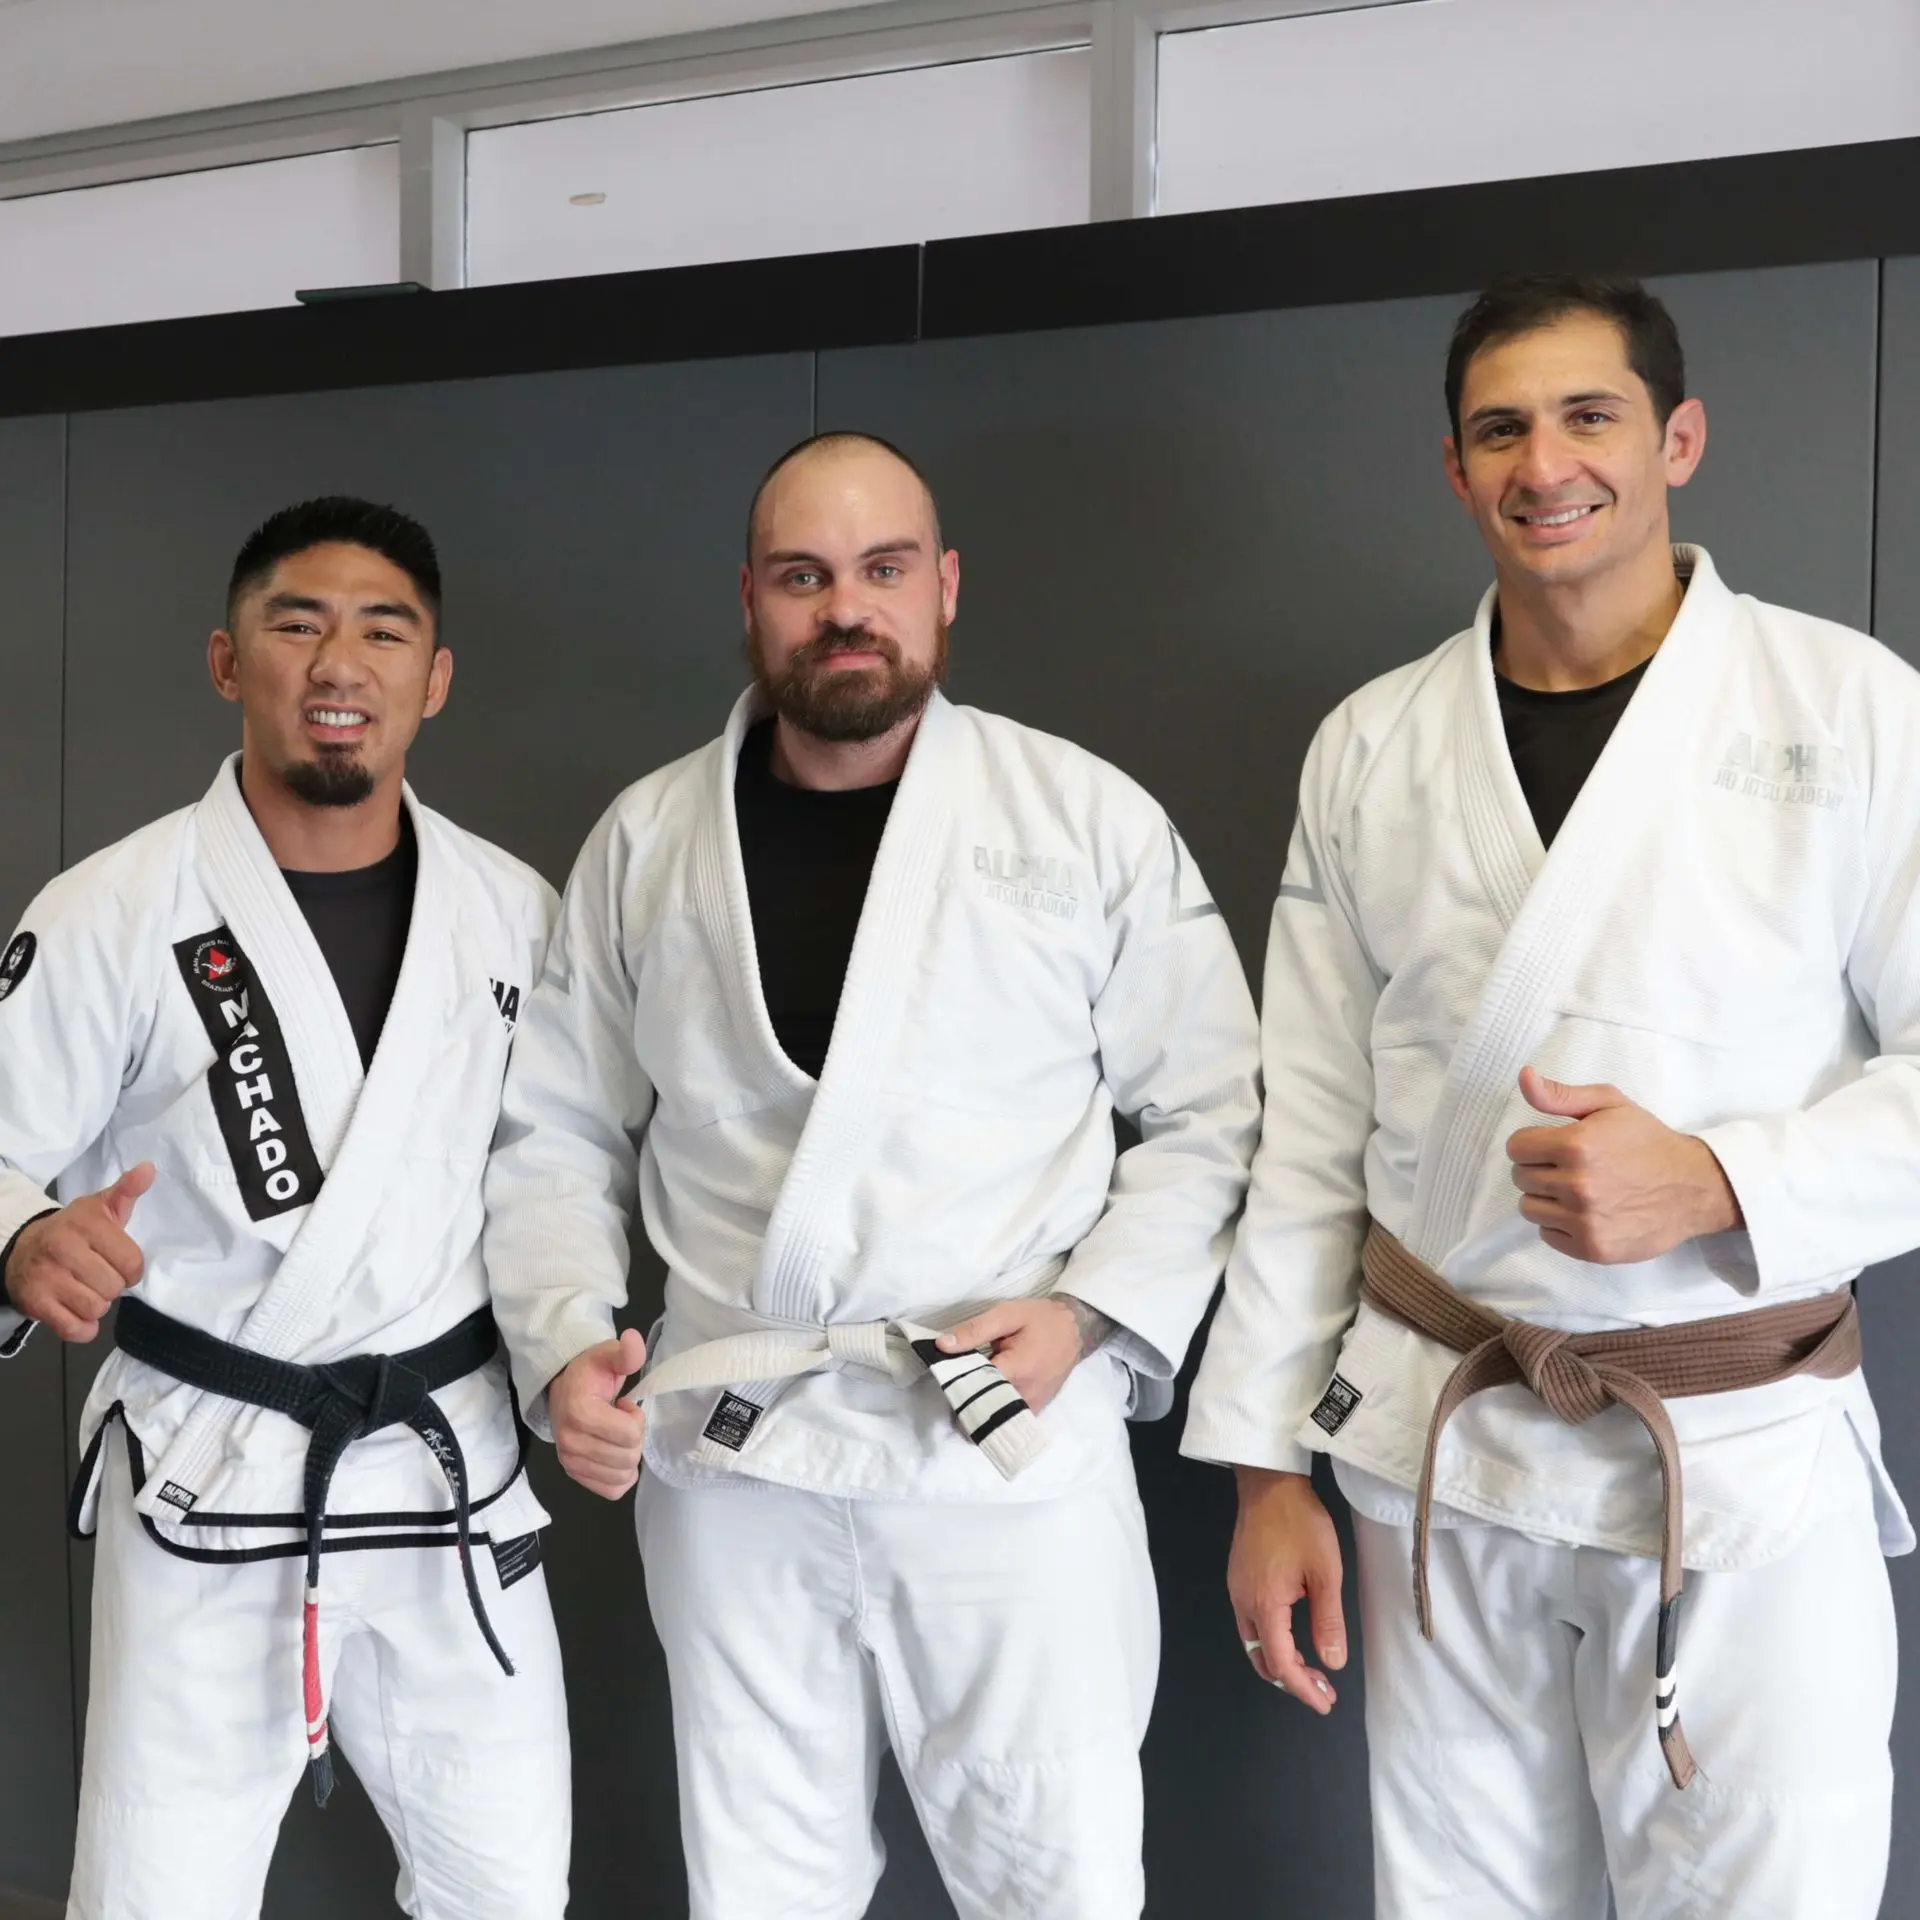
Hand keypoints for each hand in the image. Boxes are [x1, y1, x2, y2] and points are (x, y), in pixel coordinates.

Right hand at [4, 1164, 154, 1342]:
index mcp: (85, 1224)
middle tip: (97, 1276)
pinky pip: (73, 1330)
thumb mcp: (99, 1208)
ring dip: (95, 1306)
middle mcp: (63, 1249)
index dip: (131, 1269)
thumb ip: (126, 1191)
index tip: (118, 1264)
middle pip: (114, 1288)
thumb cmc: (73, 1230)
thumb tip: (149, 1169)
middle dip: (111, 1286)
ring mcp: (47, 1278)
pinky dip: (81, 1328)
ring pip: (96, 1308)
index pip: (131, 1262)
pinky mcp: (34, 1303)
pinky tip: (77, 1314)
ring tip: (84, 1290)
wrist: (22, 1248)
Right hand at [548, 1327, 647, 1498]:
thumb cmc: (589, 1374)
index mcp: (580, 1413)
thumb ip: (624, 1352)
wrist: (563, 1391)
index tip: (624, 1405)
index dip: (636, 1418)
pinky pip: (611, 1491)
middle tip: (622, 1421)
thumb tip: (633, 1341)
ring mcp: (570, 1462)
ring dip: (628, 1457)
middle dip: (634, 1438)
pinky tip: (615, 1456)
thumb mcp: (606, 1356)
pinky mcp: (574, 1475)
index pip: (630, 1434)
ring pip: (622, 1476)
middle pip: (628, 1457)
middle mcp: (571, 1443)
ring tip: (616, 1436)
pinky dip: (621, 1477)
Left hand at [934, 1295, 1107, 1412]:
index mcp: (1017, 1368)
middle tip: (952, 1385)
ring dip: (974, 1410)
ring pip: (993, 1419)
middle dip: (961, 1401)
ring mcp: (1031, 1406)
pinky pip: (1006, 1421)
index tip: (942, 1377)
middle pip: (982, 1408)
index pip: (975, 1388)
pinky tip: (982, 1399)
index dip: (954, 1385)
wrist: (1074, 1330)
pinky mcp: (1034, 1410)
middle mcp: (1025, 1394)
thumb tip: (942, 1345)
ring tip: (965, 1392)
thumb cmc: (1040, 1319)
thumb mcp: (1007, 1314)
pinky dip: (990, 1414)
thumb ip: (974, 1330)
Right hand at [1228, 1466, 1346, 1713]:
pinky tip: (1292, 1635)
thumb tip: (1332, 1662)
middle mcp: (1243, 1602)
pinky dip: (1271, 1640)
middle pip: (1261, 1658)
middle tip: (1322, 1689)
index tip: (1325, 1703)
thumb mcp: (1325, 1572)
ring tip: (1311, 1667)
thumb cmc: (1300, 1523)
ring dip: (1280, 1661)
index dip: (1303, 1689)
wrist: (1268, 1483)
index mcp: (1264, 1605)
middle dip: (1291, 1680)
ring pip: (1253, 1642)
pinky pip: (1250, 1622)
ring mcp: (1236, 1589)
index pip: (1281, 1664)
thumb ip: (1328, 1621)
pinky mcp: (1238, 1577)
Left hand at [1506, 1066, 1741, 1263]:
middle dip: (1539, 1169)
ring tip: (1576, 1190)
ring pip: (1529, 1208)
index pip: (1516, 1148)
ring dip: (1546, 1198)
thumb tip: (1524, 1077)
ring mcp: (1584, 1220)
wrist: (1693, 1187)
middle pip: (1521, 1178)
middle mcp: (1577, 1185)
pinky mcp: (1592, 1248)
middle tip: (1568, 1167)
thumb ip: (1560, 1094)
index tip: (1550, 1146)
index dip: (1531, 1144)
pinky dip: (1560, 1224)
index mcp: (1576, 1145)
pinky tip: (1585, 1212)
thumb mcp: (1609, 1104)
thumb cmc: (1648, 1141)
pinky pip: (1547, 1234)